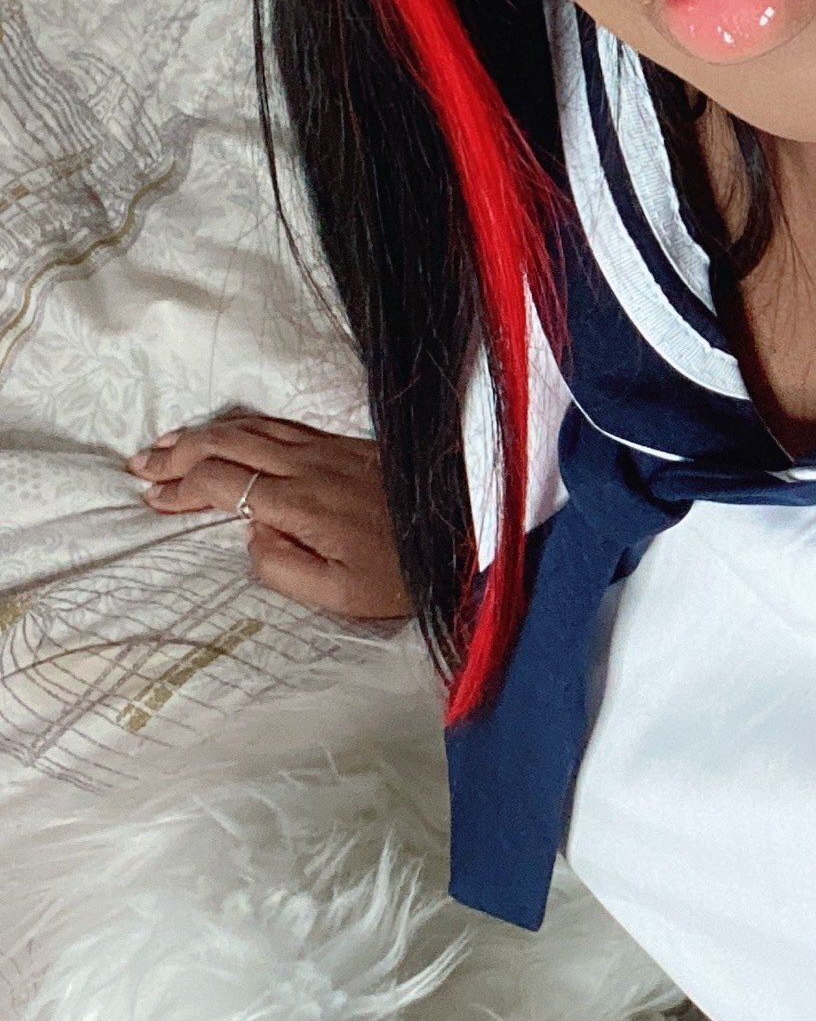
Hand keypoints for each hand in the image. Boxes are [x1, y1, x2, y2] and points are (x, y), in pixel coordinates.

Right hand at [127, 411, 410, 624]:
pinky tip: (232, 432)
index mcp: (303, 503)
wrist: (470, 537)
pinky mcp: (353, 444)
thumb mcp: (340, 595)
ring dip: (207, 433)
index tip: (152, 498)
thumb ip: (282, 568)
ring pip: (255, 427)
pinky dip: (245, 426)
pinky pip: (285, 425)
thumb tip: (250, 535)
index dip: (181, 487)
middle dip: (178, 451)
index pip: (223, 483)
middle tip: (141, 464)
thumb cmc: (405, 577)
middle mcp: (313, 466)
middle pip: (229, 444)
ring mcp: (334, 449)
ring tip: (170, 442)